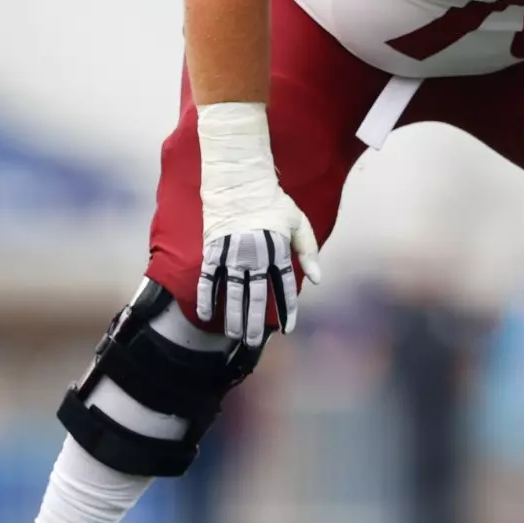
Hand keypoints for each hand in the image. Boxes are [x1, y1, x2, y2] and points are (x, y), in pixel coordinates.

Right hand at [195, 102, 321, 346]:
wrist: (239, 180)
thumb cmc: (273, 202)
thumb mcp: (298, 222)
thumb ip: (308, 251)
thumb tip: (317, 280)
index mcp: (277, 249)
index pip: (283, 286)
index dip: (286, 308)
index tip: (288, 329)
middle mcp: (254, 254)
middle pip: (254, 295)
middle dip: (254, 321)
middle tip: (252, 342)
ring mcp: (231, 253)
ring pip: (231, 291)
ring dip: (232, 316)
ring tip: (234, 335)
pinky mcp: (212, 249)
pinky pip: (207, 278)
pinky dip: (206, 297)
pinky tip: (207, 315)